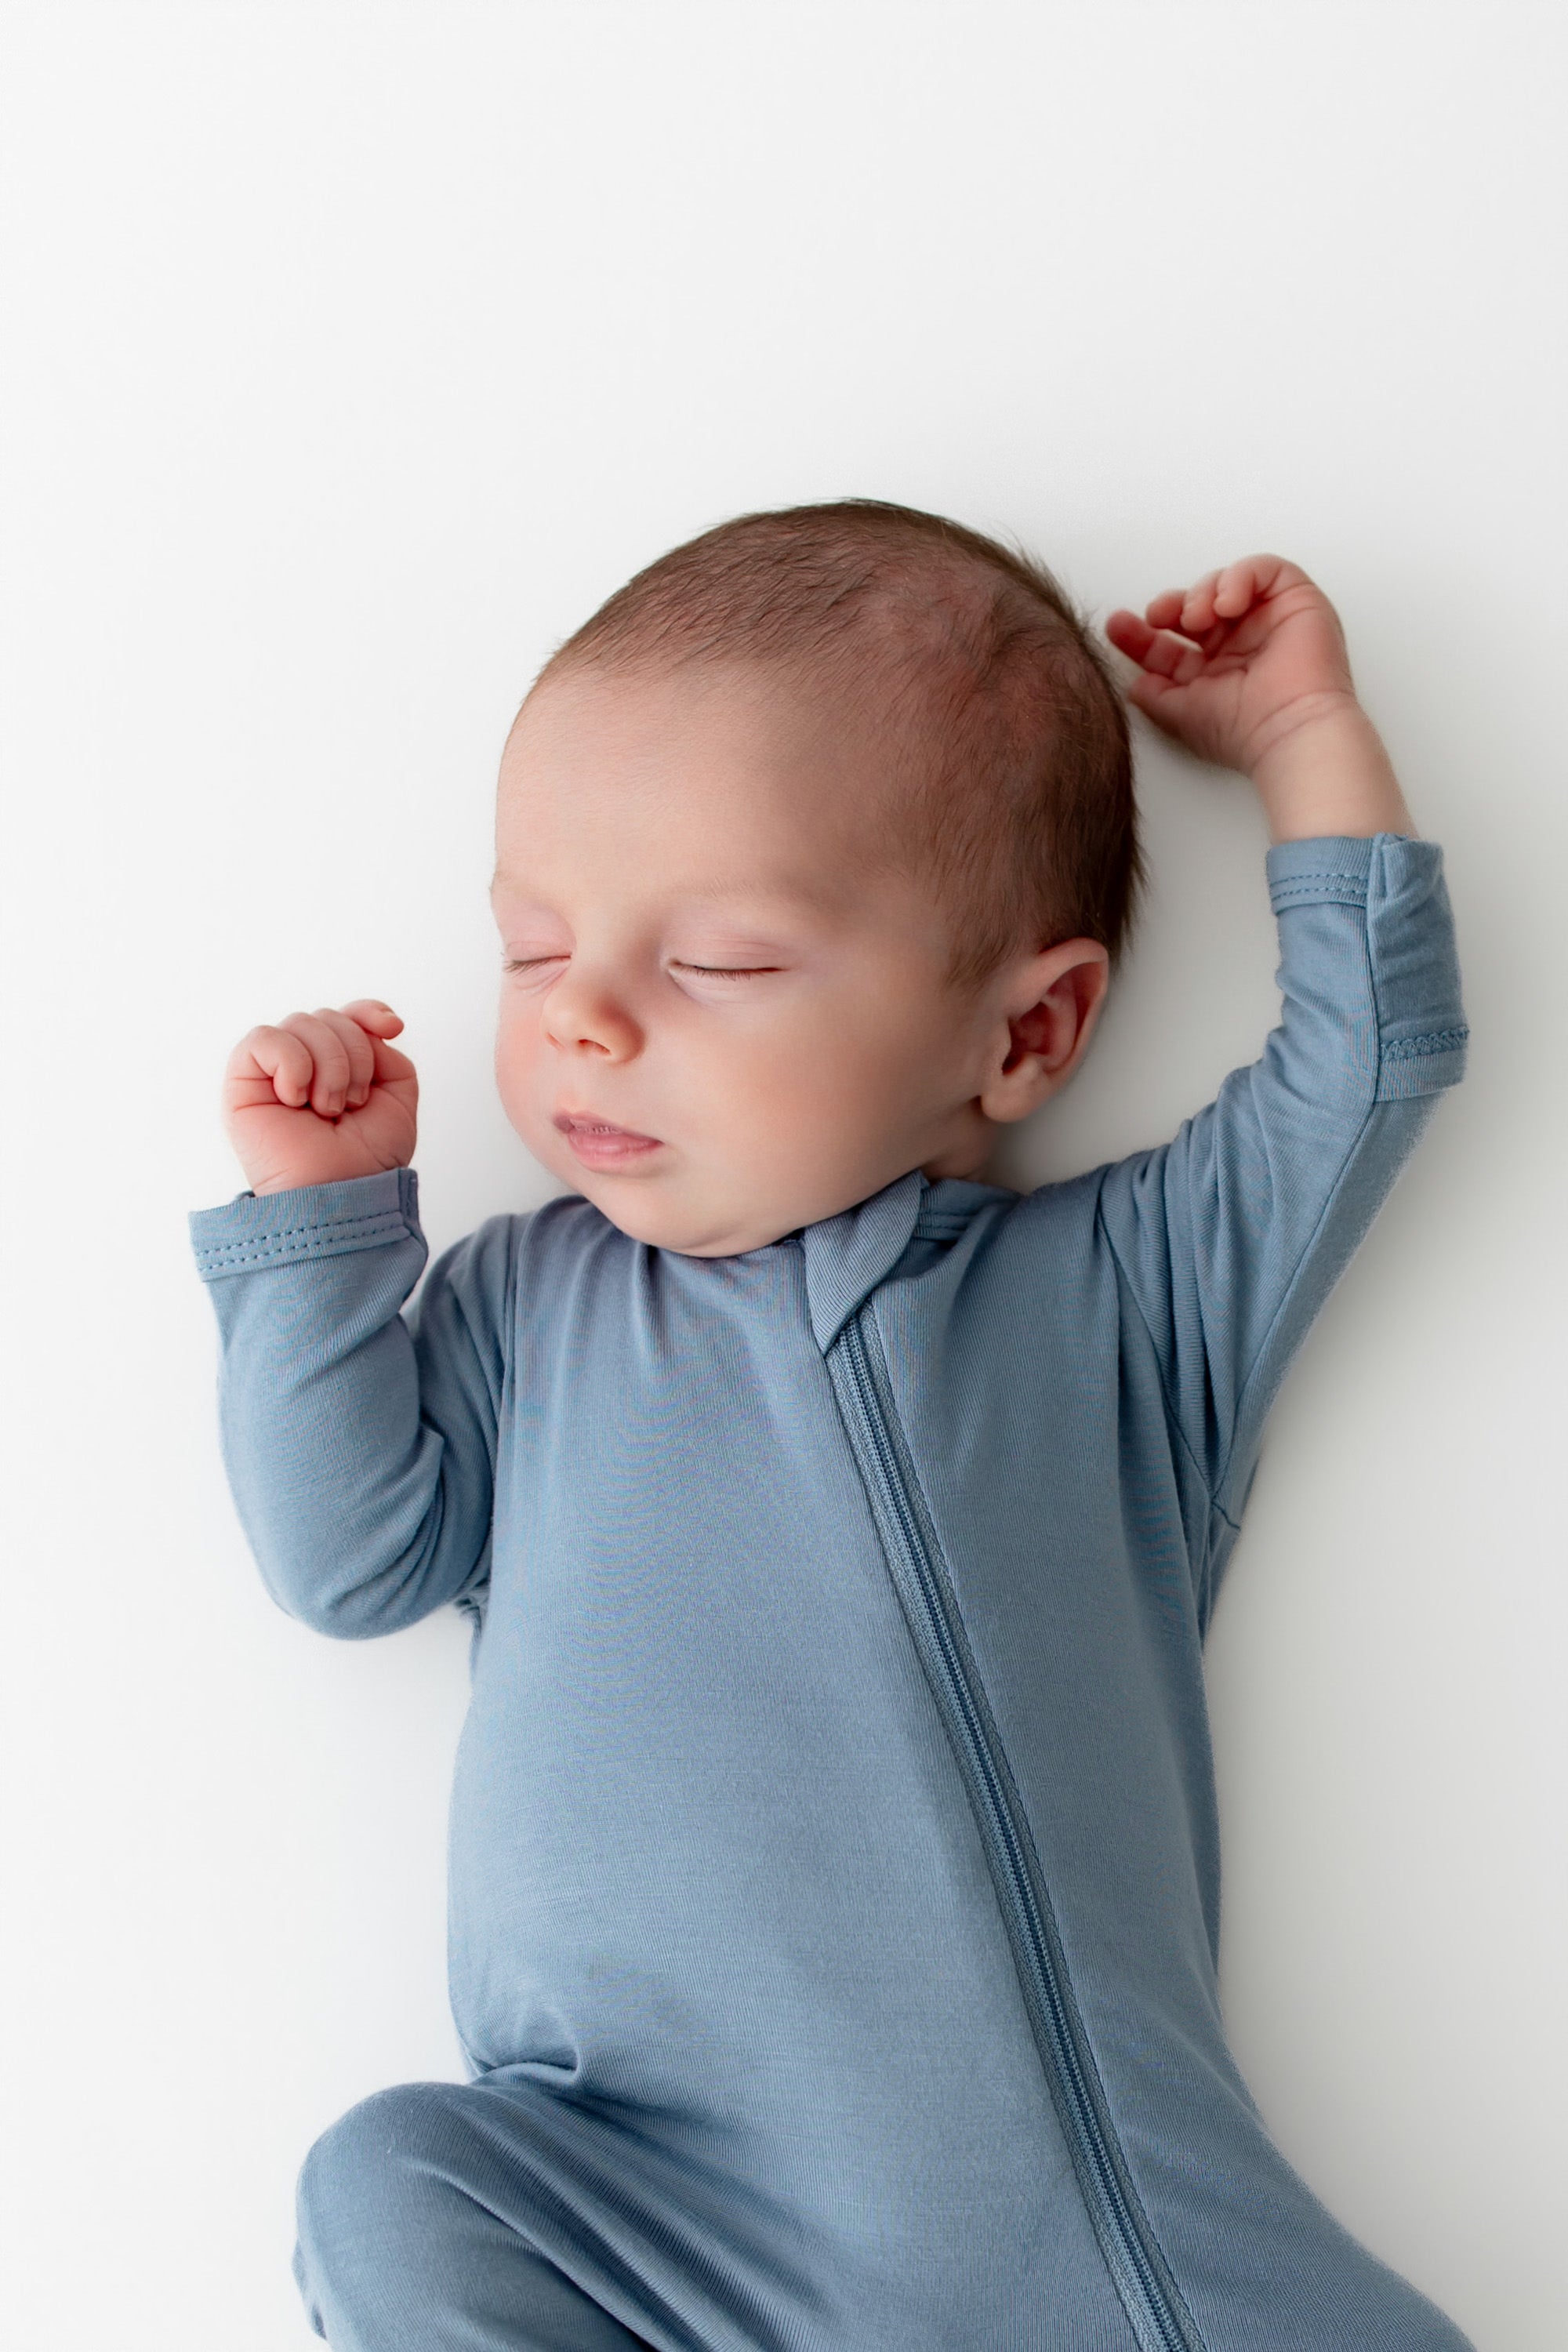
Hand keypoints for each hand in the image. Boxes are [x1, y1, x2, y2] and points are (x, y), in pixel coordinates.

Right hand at [222, 1000, 417, 1195]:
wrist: (341, 1191)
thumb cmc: (366, 1158)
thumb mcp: (397, 1099)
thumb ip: (385, 1053)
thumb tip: (368, 1025)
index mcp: (336, 1065)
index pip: (347, 1014)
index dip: (368, 1011)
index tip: (391, 1029)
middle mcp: (303, 1063)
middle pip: (329, 1016)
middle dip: (354, 1055)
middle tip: (352, 1103)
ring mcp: (272, 1070)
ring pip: (301, 1022)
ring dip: (329, 1065)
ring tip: (327, 1108)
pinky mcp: (243, 1080)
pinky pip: (265, 1038)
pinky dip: (292, 1063)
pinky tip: (295, 1098)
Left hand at [1104, 555, 1415, 840]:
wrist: (1288, 731)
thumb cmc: (1242, 731)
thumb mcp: (1179, 714)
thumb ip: (1153, 695)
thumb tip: (1134, 682)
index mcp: (1215, 672)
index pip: (1173, 642)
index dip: (1142, 632)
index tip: (1117, 625)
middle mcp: (1242, 645)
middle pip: (1196, 605)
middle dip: (1172, 604)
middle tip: (1158, 615)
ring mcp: (1268, 622)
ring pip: (1226, 583)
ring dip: (1203, 592)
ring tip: (1197, 617)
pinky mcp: (1297, 601)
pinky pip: (1264, 570)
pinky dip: (1239, 578)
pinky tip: (1226, 606)